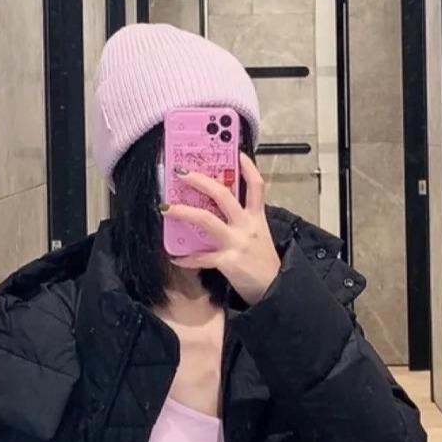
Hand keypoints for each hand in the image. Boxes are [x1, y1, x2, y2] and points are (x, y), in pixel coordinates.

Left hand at [159, 151, 281, 304]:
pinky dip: (187, 258)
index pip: (255, 186)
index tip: (235, 151)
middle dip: (200, 181)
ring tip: (165, 208)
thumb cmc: (263, 264)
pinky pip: (202, 257)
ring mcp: (236, 242)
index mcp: (256, 218)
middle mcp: (246, 225)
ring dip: (183, 212)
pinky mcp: (228, 261)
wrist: (275, 289)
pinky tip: (175, 257)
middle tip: (181, 172)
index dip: (247, 167)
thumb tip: (216, 214)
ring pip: (206, 220)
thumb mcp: (258, 236)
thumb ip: (242, 223)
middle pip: (223, 195)